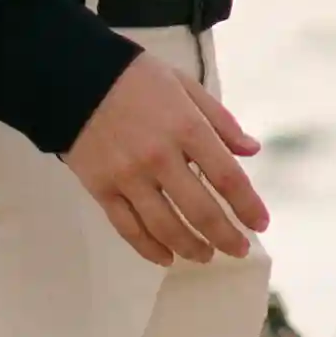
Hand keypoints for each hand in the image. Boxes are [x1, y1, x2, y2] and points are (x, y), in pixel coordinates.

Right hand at [65, 59, 270, 270]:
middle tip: (239, 249)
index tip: (261, 223)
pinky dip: (149, 249)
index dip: (248, 205)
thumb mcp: (185, 85)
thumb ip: (220, 120)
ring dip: (191, 248)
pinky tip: (166, 258)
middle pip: (200, 211)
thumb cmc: (137, 79)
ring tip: (206, 256)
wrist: (74, 77)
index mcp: (186, 127)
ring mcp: (128, 177)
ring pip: (165, 227)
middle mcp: (160, 157)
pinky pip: (128, 228)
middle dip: (225, 236)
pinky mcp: (101, 189)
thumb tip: (252, 151)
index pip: (227, 177)